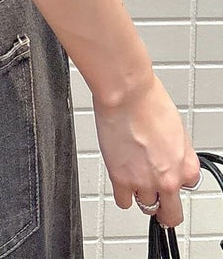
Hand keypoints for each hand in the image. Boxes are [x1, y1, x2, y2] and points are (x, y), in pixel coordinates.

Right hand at [92, 72, 201, 228]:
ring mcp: (144, 181)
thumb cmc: (149, 101)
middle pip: (171, 213)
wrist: (127, 94)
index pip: (188, 187)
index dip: (176, 179)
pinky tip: (121, 179)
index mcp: (187, 165)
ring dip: (141, 195)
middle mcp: (169, 178)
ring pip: (146, 207)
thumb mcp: (177, 129)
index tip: (168, 175)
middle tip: (159, 204)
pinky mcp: (120, 179)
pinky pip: (123, 201)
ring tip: (134, 177)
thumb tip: (170, 156)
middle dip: (165, 209)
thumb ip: (176, 151)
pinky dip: (123, 194)